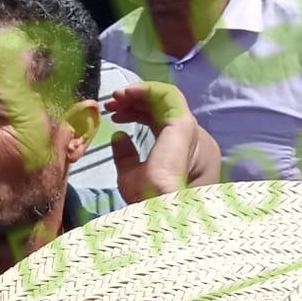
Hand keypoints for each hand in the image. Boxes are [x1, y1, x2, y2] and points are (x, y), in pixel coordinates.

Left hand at [106, 81, 219, 204]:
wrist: (160, 211)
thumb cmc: (147, 202)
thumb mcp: (132, 177)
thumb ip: (127, 156)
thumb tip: (118, 136)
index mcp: (183, 152)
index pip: (160, 123)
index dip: (135, 114)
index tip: (112, 116)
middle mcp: (192, 139)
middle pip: (162, 110)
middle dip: (133, 103)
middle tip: (109, 104)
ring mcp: (190, 131)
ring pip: (165, 100)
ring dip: (138, 94)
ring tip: (114, 98)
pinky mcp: (184, 125)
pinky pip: (168, 96)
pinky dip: (147, 89)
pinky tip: (127, 93)